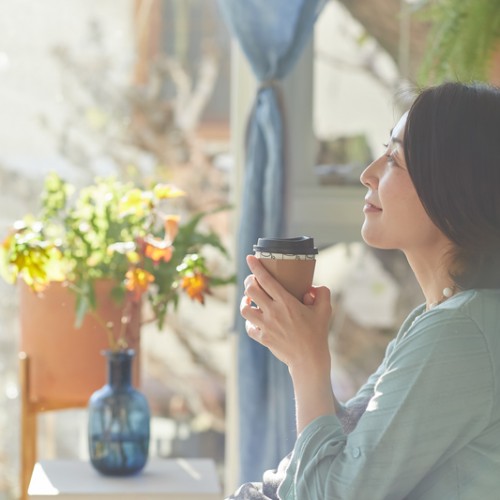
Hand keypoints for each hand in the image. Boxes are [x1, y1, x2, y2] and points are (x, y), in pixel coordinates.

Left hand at [240, 255, 331, 372]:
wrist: (309, 359)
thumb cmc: (317, 333)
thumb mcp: (325, 310)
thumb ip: (322, 293)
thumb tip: (312, 286)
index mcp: (287, 302)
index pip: (266, 280)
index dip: (256, 267)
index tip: (249, 258)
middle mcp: (273, 312)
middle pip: (251, 291)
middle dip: (249, 282)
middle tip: (252, 280)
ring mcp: (266, 326)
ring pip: (245, 308)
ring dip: (245, 301)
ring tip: (249, 299)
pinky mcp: (263, 338)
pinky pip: (249, 327)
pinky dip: (249, 321)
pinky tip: (254, 319)